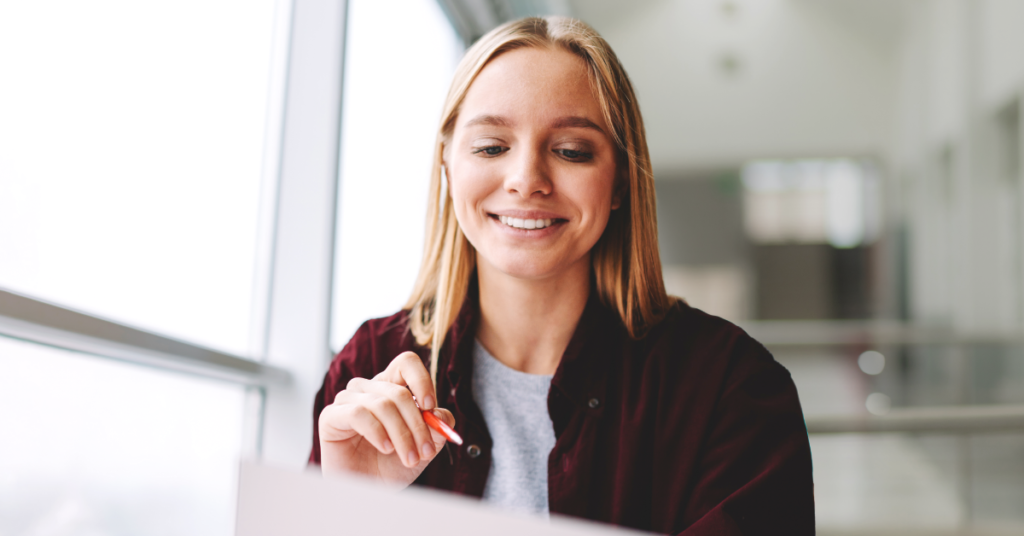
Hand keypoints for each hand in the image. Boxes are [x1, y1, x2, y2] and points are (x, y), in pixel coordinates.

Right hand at [318, 351, 455, 485]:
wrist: (366, 490)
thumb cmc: (391, 466)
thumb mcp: (422, 447)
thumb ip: (436, 428)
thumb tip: (442, 415)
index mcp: (390, 387)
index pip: (406, 363)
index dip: (421, 379)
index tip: (430, 406)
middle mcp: (368, 388)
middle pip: (398, 392)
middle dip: (417, 425)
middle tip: (425, 451)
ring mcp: (347, 400)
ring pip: (381, 404)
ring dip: (401, 434)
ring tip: (409, 458)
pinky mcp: (331, 416)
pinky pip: (357, 413)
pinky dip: (377, 432)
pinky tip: (385, 448)